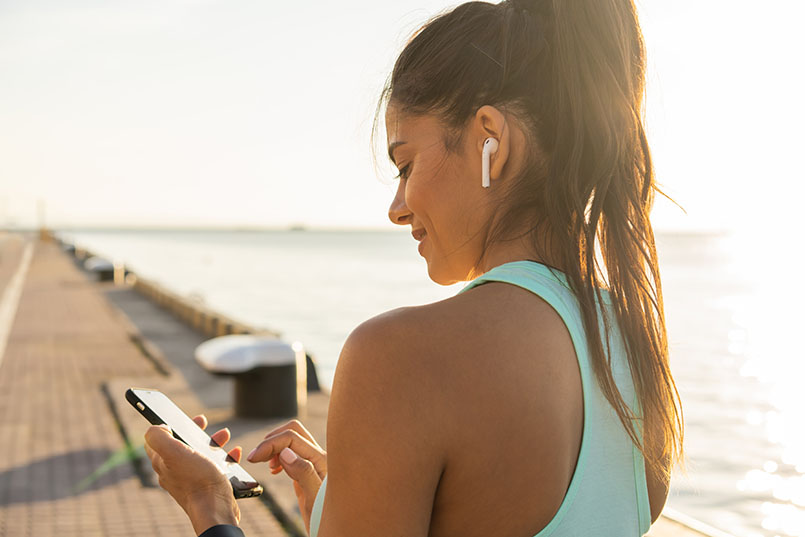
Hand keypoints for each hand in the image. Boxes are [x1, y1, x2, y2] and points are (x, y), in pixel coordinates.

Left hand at [144, 414, 240, 535]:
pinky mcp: (208, 485)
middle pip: (180, 445)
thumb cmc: (197, 480)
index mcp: (163, 462)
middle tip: (202, 422)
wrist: (216, 508)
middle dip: (193, 431)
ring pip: (200, 454)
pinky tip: (234, 453)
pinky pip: (216, 466)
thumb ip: (158, 437)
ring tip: (224, 435)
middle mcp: (174, 471)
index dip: (166, 427)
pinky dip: (225, 457)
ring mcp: (191, 478)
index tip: (179, 419)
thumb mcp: (174, 452)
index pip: (156, 441)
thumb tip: (156, 427)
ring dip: (212, 441)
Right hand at [247, 419, 326, 532]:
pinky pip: (294, 452)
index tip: (252, 459)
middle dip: (272, 440)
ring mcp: (316, 462)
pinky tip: (274, 470)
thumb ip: (303, 473)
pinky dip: (280, 455)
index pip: (291, 438)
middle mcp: (320, 457)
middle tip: (256, 458)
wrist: (339, 530)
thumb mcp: (313, 499)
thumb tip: (285, 452)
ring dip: (275, 446)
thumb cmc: (327, 517)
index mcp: (322, 460)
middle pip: (293, 431)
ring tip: (265, 464)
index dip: (269, 444)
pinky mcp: (310, 470)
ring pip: (293, 440)